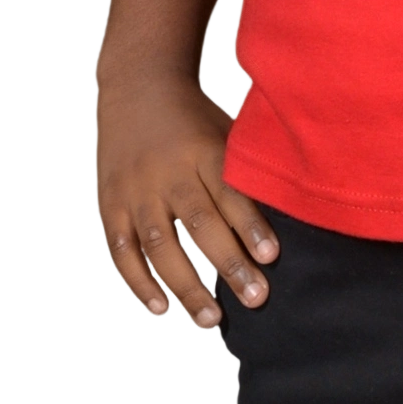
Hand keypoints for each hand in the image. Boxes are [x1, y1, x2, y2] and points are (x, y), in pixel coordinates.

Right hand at [91, 57, 276, 329]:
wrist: (136, 84)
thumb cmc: (194, 115)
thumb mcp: (226, 127)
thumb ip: (247, 167)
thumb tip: (292, 209)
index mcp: (202, 149)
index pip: (229, 192)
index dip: (250, 225)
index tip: (271, 257)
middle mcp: (167, 171)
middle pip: (198, 222)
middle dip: (228, 264)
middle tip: (256, 299)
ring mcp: (135, 189)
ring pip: (159, 244)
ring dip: (185, 284)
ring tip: (212, 319)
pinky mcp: (110, 203)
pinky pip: (122, 249)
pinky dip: (138, 280)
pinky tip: (159, 306)